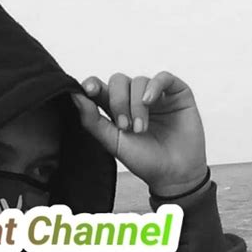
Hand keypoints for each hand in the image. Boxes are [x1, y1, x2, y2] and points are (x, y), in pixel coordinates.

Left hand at [71, 71, 207, 196]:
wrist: (173, 173)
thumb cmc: (143, 160)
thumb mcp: (112, 142)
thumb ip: (92, 120)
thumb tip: (74, 96)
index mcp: (115, 110)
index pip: (100, 88)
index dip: (93, 85)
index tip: (89, 90)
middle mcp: (134, 99)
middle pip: (118, 82)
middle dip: (118, 101)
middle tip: (124, 126)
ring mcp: (156, 95)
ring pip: (139, 81)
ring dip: (137, 105)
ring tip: (141, 128)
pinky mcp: (177, 93)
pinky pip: (163, 78)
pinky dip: (154, 86)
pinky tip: (150, 101)